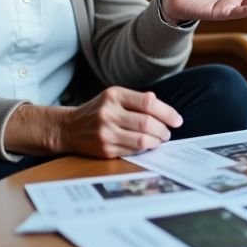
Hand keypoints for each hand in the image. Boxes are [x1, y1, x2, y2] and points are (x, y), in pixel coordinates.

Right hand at [59, 86, 182, 157]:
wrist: (69, 128)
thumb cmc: (98, 110)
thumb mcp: (114, 96)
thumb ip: (137, 100)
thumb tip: (162, 107)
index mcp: (114, 95)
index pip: (148, 103)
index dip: (167, 113)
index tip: (177, 120)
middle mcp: (109, 113)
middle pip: (147, 123)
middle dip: (164, 130)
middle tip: (168, 132)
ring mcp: (106, 133)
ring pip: (142, 140)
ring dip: (157, 141)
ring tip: (160, 139)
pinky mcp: (105, 149)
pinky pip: (133, 150)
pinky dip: (144, 148)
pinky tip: (147, 145)